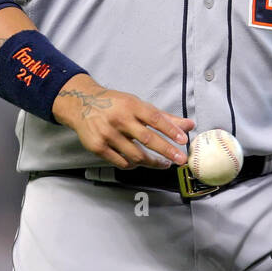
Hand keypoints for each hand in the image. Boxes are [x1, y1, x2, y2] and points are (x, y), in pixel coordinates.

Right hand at [52, 74, 193, 169]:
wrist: (82, 105)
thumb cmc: (115, 105)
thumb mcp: (138, 105)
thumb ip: (164, 117)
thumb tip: (189, 125)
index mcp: (131, 105)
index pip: (155, 118)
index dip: (171, 130)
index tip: (183, 140)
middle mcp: (119, 119)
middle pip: (147, 139)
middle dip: (167, 151)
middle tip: (179, 160)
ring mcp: (107, 134)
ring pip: (135, 155)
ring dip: (152, 162)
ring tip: (163, 164)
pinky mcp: (98, 147)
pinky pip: (121, 162)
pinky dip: (134, 165)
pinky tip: (140, 163)